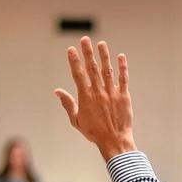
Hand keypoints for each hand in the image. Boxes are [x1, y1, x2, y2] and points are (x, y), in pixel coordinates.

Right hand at [55, 36, 135, 160]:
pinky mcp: (124, 97)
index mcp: (86, 97)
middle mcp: (98, 93)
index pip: (78, 75)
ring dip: (104, 56)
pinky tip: (120, 57)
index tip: (71, 49)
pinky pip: (123, 80)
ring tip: (101, 44)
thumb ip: (68, 104)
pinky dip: (122, 68)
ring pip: (107, 71)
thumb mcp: (76, 120)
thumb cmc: (94, 133)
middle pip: (92, 69)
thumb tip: (57, 91)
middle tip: (85, 39)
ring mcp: (112, 94)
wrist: (114, 141)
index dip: (74, 61)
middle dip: (88, 53)